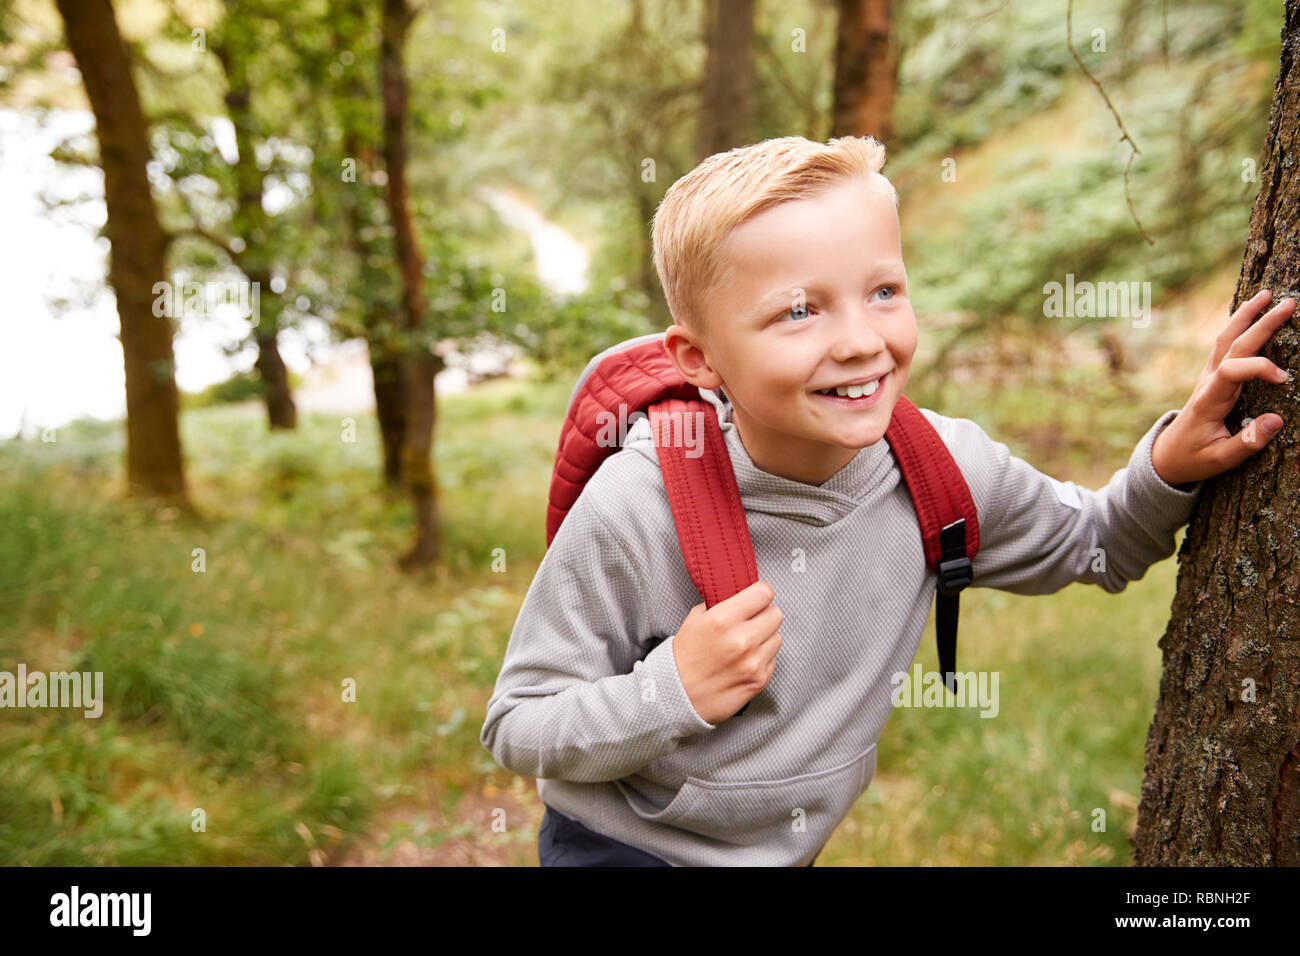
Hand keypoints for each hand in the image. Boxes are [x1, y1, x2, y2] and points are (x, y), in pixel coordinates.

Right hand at [672, 580, 782, 724]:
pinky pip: (773, 659)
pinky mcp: (760, 680)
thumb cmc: (683, 659)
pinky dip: (763, 658)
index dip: (760, 594)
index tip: (756, 598)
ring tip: (745, 645)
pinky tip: (744, 662)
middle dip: (764, 616)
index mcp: (724, 619)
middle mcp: (742, 639)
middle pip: (776, 614)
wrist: (677, 696)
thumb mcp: (693, 621)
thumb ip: (718, 605)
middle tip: (750, 622)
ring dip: (765, 638)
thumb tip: (737, 596)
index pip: (764, 593)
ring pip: (777, 637)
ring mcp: (753, 662)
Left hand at [1151, 289, 1294, 486]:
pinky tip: (1251, 312)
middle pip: (1233, 346)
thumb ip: (1247, 443)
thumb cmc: (1194, 459)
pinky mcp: (1212, 377)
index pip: (1233, 371)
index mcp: (1209, 400)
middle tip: (1288, 303)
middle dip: (1261, 323)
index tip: (1284, 379)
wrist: (1166, 456)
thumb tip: (1277, 421)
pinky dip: (1239, 327)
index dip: (1259, 368)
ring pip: (1226, 340)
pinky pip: (1225, 346)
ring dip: (1246, 316)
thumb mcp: (1220, 460)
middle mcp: (1207, 383)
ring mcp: (1208, 377)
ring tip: (1267, 294)